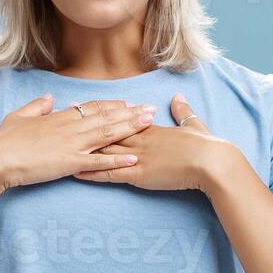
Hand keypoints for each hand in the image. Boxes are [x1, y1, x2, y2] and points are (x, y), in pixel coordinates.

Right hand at [0, 94, 154, 188]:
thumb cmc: (4, 139)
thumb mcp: (19, 116)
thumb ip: (36, 106)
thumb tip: (49, 98)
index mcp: (59, 117)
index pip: (92, 107)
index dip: (111, 105)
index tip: (127, 103)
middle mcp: (70, 127)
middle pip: (106, 117)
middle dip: (130, 113)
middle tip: (151, 109)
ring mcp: (71, 144)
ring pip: (107, 134)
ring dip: (130, 129)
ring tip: (149, 124)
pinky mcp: (70, 162)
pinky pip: (99, 161)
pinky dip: (118, 160)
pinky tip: (134, 158)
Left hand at [76, 94, 235, 191]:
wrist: (211, 161)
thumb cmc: (206, 146)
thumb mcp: (193, 124)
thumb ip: (183, 111)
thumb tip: (178, 98)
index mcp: (151, 129)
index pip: (120, 119)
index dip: (100, 114)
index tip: (84, 107)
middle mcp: (140, 140)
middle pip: (106, 131)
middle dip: (83, 126)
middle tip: (64, 119)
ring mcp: (138, 156)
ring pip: (103, 151)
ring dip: (82, 149)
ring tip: (61, 145)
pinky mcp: (139, 174)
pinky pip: (110, 174)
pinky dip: (92, 173)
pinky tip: (76, 172)